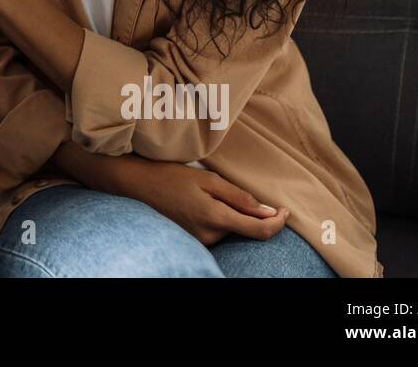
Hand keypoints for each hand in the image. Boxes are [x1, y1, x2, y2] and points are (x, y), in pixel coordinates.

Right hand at [123, 159, 289, 245]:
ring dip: (232, 216)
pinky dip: (218, 220)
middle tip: (234, 190)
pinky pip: (215, 232)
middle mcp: (209, 236)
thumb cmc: (168, 176)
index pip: (260, 231)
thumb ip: (239, 197)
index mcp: (215, 217)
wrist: (134, 185)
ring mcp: (199, 241)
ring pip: (230, 230)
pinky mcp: (192, 241)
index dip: (278, 223)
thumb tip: (267, 211)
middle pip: (245, 230)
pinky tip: (201, 203)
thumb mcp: (207, 178)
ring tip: (209, 194)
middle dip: (250, 214)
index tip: (284, 210)